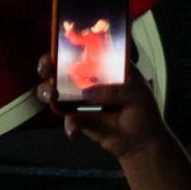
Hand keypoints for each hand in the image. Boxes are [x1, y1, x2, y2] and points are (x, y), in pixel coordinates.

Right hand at [34, 52, 173, 162]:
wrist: (142, 144)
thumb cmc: (144, 112)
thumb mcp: (137, 94)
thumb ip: (114, 91)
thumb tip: (85, 93)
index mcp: (104, 66)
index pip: (83, 49)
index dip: (67, 45)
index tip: (57, 48)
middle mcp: (88, 79)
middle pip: (61, 66)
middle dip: (47, 65)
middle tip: (46, 70)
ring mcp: (81, 99)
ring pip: (55, 90)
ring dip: (46, 90)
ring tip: (50, 95)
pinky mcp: (78, 118)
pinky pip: (66, 118)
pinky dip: (68, 125)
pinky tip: (74, 131)